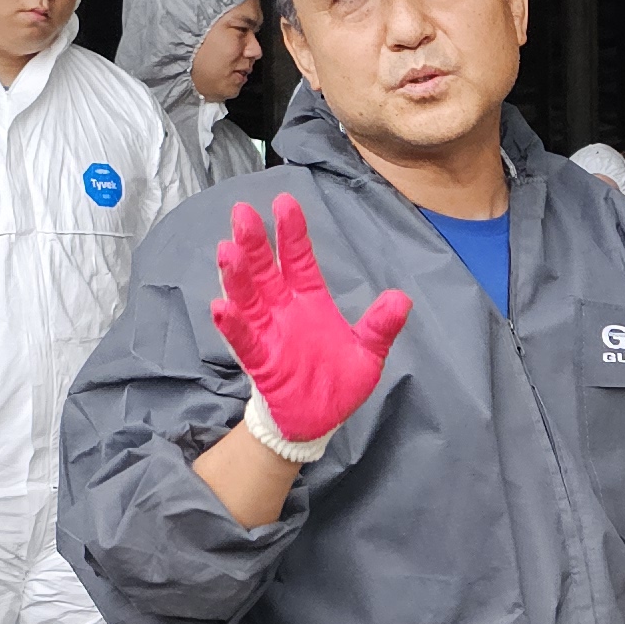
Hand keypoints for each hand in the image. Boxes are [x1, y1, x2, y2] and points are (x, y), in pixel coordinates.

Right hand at [213, 192, 409, 444]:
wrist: (317, 421)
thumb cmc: (338, 382)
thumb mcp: (367, 353)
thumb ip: (380, 326)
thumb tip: (402, 299)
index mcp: (309, 300)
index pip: (298, 259)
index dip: (292, 232)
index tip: (284, 202)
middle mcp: (283, 310)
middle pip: (266, 270)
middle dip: (255, 242)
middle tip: (243, 212)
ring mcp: (268, 333)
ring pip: (249, 298)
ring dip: (237, 276)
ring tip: (228, 250)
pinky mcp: (260, 361)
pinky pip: (244, 340)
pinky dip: (233, 324)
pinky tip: (222, 306)